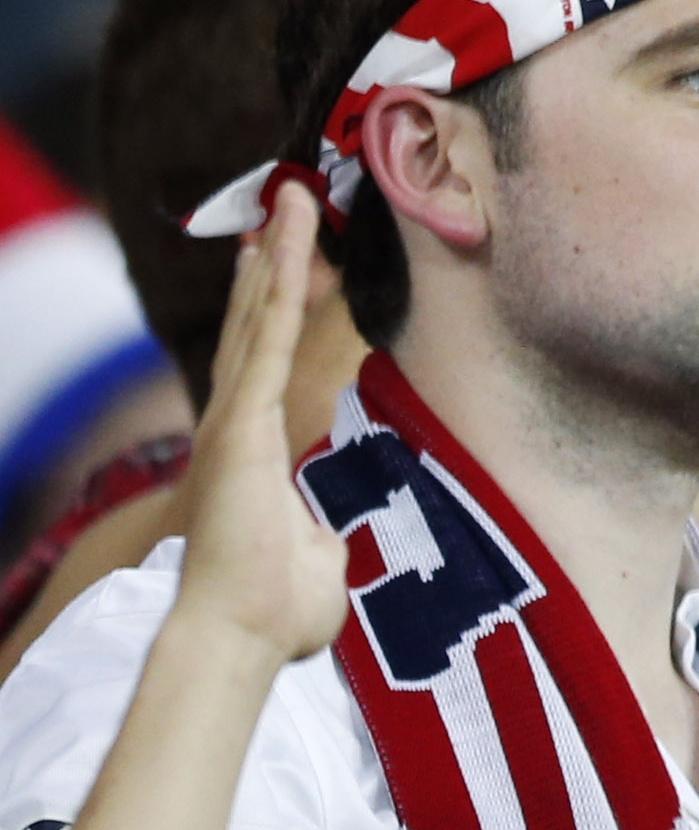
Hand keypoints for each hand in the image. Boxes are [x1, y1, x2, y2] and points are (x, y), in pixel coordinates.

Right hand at [173, 190, 343, 664]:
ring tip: (293, 196)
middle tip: (285, 207)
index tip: (282, 266)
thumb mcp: (315, 555)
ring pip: (262, 317)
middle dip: (273, 264)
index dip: (275, 311)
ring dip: (279, 253)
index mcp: (256, 449)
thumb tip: (330, 534)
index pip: (268, 363)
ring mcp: (237, 419)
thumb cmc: (273, 611)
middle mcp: (239, 423)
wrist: (237, 633)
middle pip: (258, 325)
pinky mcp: (243, 423)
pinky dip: (281, 283)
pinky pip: (269, 337)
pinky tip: (288, 236)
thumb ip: (321, 530)